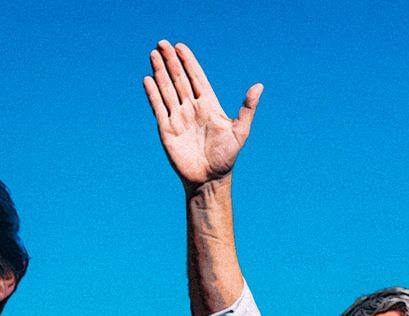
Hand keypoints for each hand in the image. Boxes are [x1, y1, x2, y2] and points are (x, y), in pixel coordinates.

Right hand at [142, 41, 261, 188]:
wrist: (209, 179)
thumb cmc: (227, 157)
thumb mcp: (240, 131)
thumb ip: (247, 108)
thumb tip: (259, 85)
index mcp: (209, 105)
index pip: (196, 77)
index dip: (188, 62)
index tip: (180, 46)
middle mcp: (192, 108)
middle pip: (179, 79)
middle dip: (171, 61)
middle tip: (162, 43)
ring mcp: (178, 117)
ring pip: (167, 89)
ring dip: (160, 72)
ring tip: (154, 54)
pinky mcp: (166, 129)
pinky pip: (158, 107)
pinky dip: (153, 94)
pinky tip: (149, 79)